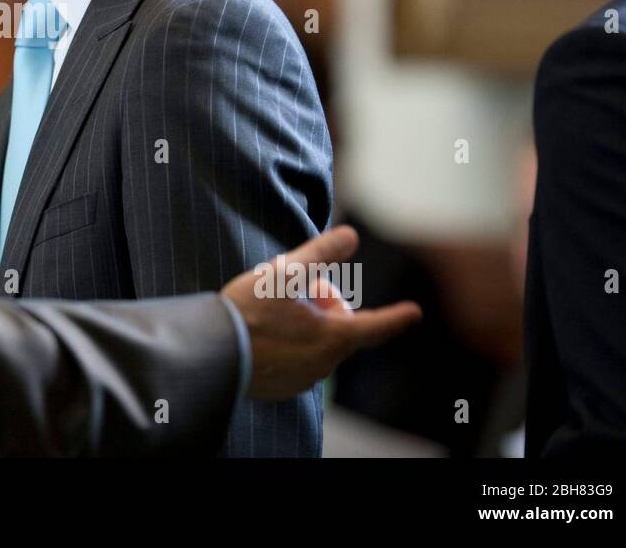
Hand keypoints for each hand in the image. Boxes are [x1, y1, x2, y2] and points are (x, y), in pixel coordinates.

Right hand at [220, 225, 421, 400]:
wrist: (211, 352)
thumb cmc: (249, 311)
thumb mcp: (286, 273)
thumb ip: (321, 253)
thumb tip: (351, 235)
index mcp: (333, 337)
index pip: (376, 326)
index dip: (396, 317)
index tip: (414, 312)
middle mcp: (324, 364)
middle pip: (338, 328)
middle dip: (325, 306)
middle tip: (295, 289)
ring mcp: (302, 380)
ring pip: (316, 346)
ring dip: (306, 326)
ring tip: (272, 310)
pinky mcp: (281, 389)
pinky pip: (296, 363)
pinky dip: (289, 346)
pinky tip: (262, 333)